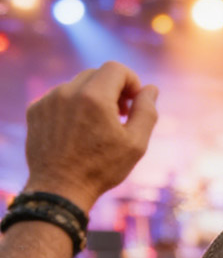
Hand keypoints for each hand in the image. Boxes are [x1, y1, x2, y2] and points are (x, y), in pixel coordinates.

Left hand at [23, 62, 158, 212]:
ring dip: (92, 98)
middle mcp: (68, 91)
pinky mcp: (36, 110)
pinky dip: (73, 107)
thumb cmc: (102, 168)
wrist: (61, 188)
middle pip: (97, 74)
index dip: (132, 81)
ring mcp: (48, 99)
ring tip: (99, 126)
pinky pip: (59, 98)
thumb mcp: (135, 144)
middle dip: (113, 89)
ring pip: (77, 85)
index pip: (116, 69)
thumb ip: (146, 112)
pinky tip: (78, 132)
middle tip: (121, 115)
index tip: (134, 101)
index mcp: (95, 97)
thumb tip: (151, 89)